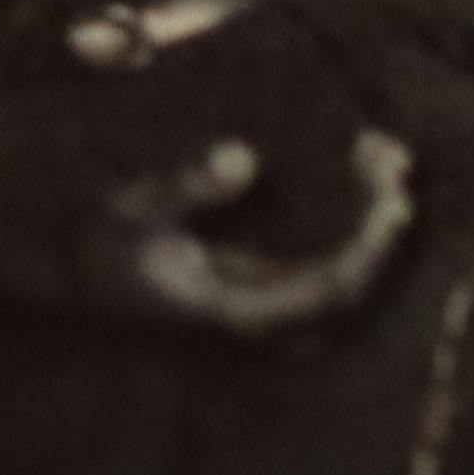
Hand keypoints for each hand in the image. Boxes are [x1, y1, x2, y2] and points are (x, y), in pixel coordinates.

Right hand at [35, 133, 416, 338]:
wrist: (81, 281)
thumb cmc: (106, 246)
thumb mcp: (134, 210)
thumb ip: (186, 187)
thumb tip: (245, 157)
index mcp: (242, 315)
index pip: (329, 290)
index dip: (369, 246)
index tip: (391, 196)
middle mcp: (271, 325)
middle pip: (355, 286)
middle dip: (383, 222)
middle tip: (392, 154)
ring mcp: (275, 310)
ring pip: (352, 276)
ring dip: (375, 216)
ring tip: (386, 149)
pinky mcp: (274, 289)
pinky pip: (337, 263)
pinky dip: (357, 219)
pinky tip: (364, 166)